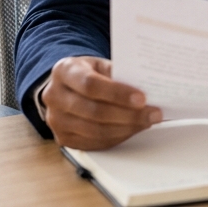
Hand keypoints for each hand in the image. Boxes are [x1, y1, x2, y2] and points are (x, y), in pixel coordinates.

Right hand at [40, 55, 160, 149]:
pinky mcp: (63, 138)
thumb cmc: (89, 72)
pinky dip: (118, 137)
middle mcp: (54, 96)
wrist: (68, 85)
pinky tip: (133, 129)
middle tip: (153, 113)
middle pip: (94, 111)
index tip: (142, 98)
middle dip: (128, 115)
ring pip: (95, 131)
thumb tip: (147, 88)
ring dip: (127, 128)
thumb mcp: (100, 64)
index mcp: (64, 71)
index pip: (90, 85)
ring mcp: (56, 120)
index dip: (117, 94)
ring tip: (148, 121)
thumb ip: (118, 73)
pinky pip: (94, 143)